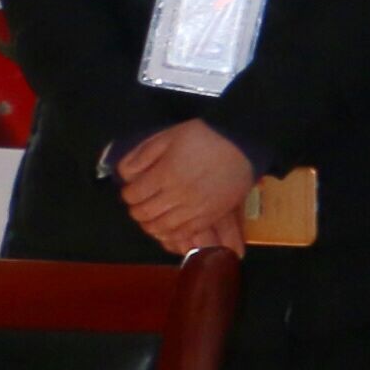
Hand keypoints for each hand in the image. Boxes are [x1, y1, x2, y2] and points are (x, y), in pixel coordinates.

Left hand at [115, 118, 256, 252]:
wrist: (244, 144)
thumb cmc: (205, 137)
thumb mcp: (169, 135)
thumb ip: (143, 154)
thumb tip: (125, 173)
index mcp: (165, 174)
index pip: (133, 195)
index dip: (128, 193)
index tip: (133, 189)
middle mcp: (177, 195)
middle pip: (144, 214)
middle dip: (136, 210)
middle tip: (140, 203)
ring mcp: (195, 208)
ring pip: (161, 227)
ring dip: (151, 224)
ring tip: (152, 216)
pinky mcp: (210, 216)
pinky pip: (184, 233)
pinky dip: (171, 233)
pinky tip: (170, 224)